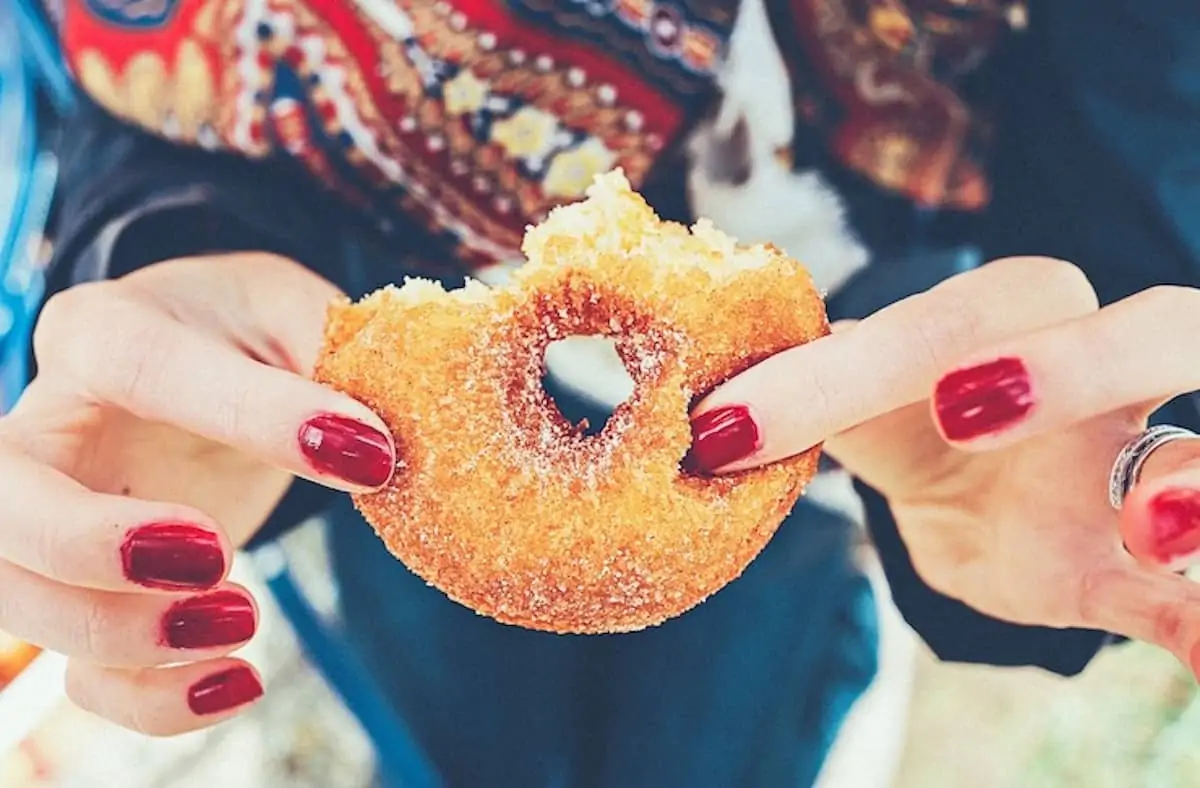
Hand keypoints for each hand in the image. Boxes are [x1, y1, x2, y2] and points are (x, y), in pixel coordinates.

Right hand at [0, 254, 394, 733]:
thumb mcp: (296, 311)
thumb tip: (379, 443)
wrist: (214, 362)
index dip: (248, 415)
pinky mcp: (92, 590)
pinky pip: (82, 668)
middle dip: (92, 546)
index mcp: (107, 330)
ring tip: (244, 619)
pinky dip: (150, 698)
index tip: (366, 456)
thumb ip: (335, 353)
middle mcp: (55, 424)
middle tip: (215, 557)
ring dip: (123, 637)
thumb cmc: (250, 329)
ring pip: (19, 596)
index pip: (140, 366)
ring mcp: (58, 515)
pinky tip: (237, 681)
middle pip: (3, 500)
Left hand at [692, 257, 1199, 676]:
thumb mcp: (852, 403)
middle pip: (1154, 329)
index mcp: (1022, 315)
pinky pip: (1194, 593)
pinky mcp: (1140, 571)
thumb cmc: (911, 422)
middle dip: (1075, 362)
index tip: (751, 422)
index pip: (963, 314)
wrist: (976, 497)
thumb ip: (802, 395)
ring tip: (1154, 527)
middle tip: (963, 409)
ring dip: (1189, 486)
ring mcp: (1138, 470)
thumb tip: (708, 415)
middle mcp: (1108, 376)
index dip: (864, 359)